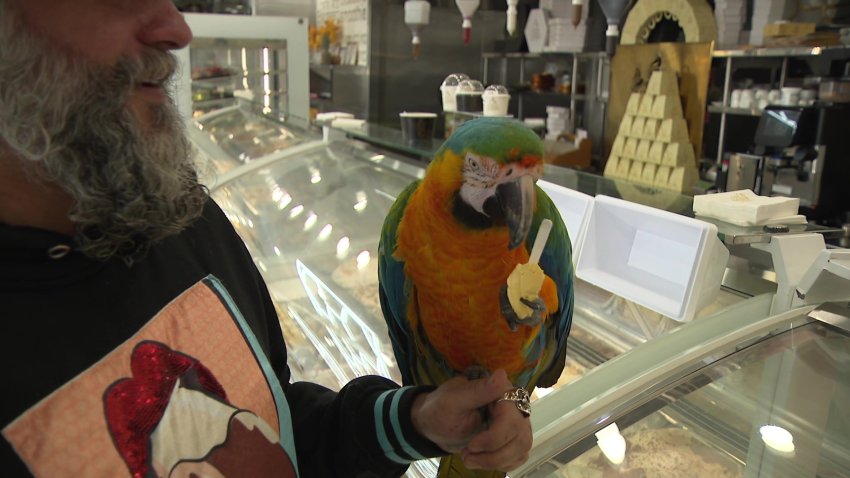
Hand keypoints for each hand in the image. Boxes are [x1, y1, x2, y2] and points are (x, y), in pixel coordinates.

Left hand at [411, 369, 532, 471]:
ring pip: (520, 449)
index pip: (511, 420)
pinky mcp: (514, 439)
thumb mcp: (453, 400)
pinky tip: (481, 460)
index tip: (471, 446)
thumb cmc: (441, 409)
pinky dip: (500, 463)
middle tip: (466, 456)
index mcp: (501, 392)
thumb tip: (501, 374)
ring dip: (494, 461)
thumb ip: (478, 390)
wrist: (436, 424)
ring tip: (469, 459)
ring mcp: (516, 424)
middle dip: (492, 454)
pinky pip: (518, 456)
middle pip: (519, 437)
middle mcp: (514, 407)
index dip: (494, 438)